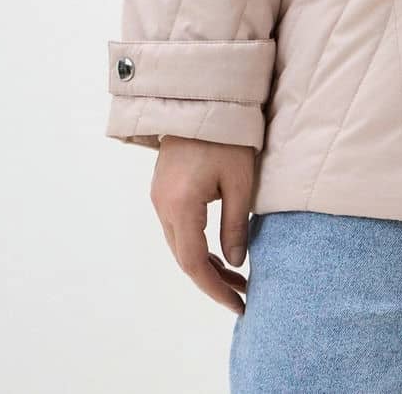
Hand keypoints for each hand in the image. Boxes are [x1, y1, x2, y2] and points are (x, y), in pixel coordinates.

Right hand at [150, 135, 255, 314]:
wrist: (202, 98)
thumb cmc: (228, 136)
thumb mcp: (240, 181)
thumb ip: (235, 225)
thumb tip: (235, 263)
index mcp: (180, 206)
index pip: (195, 263)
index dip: (215, 289)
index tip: (239, 304)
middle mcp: (162, 206)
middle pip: (184, 258)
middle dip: (212, 280)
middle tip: (243, 292)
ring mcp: (159, 197)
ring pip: (179, 245)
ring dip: (205, 263)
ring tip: (236, 275)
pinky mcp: (163, 189)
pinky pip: (177, 228)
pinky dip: (197, 244)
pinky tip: (218, 250)